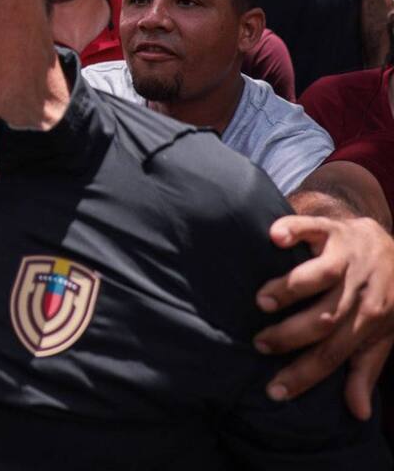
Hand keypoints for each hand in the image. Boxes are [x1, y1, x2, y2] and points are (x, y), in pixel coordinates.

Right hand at [254, 215, 393, 418]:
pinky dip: (293, 230)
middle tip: (260, 344)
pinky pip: (312, 227)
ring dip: (289, 289)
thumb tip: (359, 413)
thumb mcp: (380, 335)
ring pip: (320, 275)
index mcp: (371, 318)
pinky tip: (275, 238)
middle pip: (325, 318)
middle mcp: (361, 288)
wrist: (390, 246)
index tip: (274, 391)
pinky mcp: (332, 229)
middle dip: (290, 335)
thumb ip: (364, 369)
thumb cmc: (379, 296)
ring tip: (262, 302)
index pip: (334, 353)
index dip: (304, 375)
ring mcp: (347, 256)